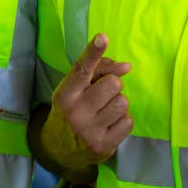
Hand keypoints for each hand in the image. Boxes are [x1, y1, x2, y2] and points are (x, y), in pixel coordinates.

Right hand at [41, 34, 132, 178]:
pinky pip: (128, 121)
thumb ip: (98, 72)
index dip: (93, 52)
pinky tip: (108, 124)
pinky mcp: (104, 146)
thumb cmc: (71, 110)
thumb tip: (126, 67)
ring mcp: (90, 130)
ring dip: (117, 103)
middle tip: (101, 94)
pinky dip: (121, 120)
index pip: (82, 69)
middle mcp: (76, 111)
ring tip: (105, 110)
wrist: (59, 149)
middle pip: (113, 83)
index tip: (102, 38)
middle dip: (112, 85)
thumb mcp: (74, 90)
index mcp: (66, 94)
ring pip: (123, 102)